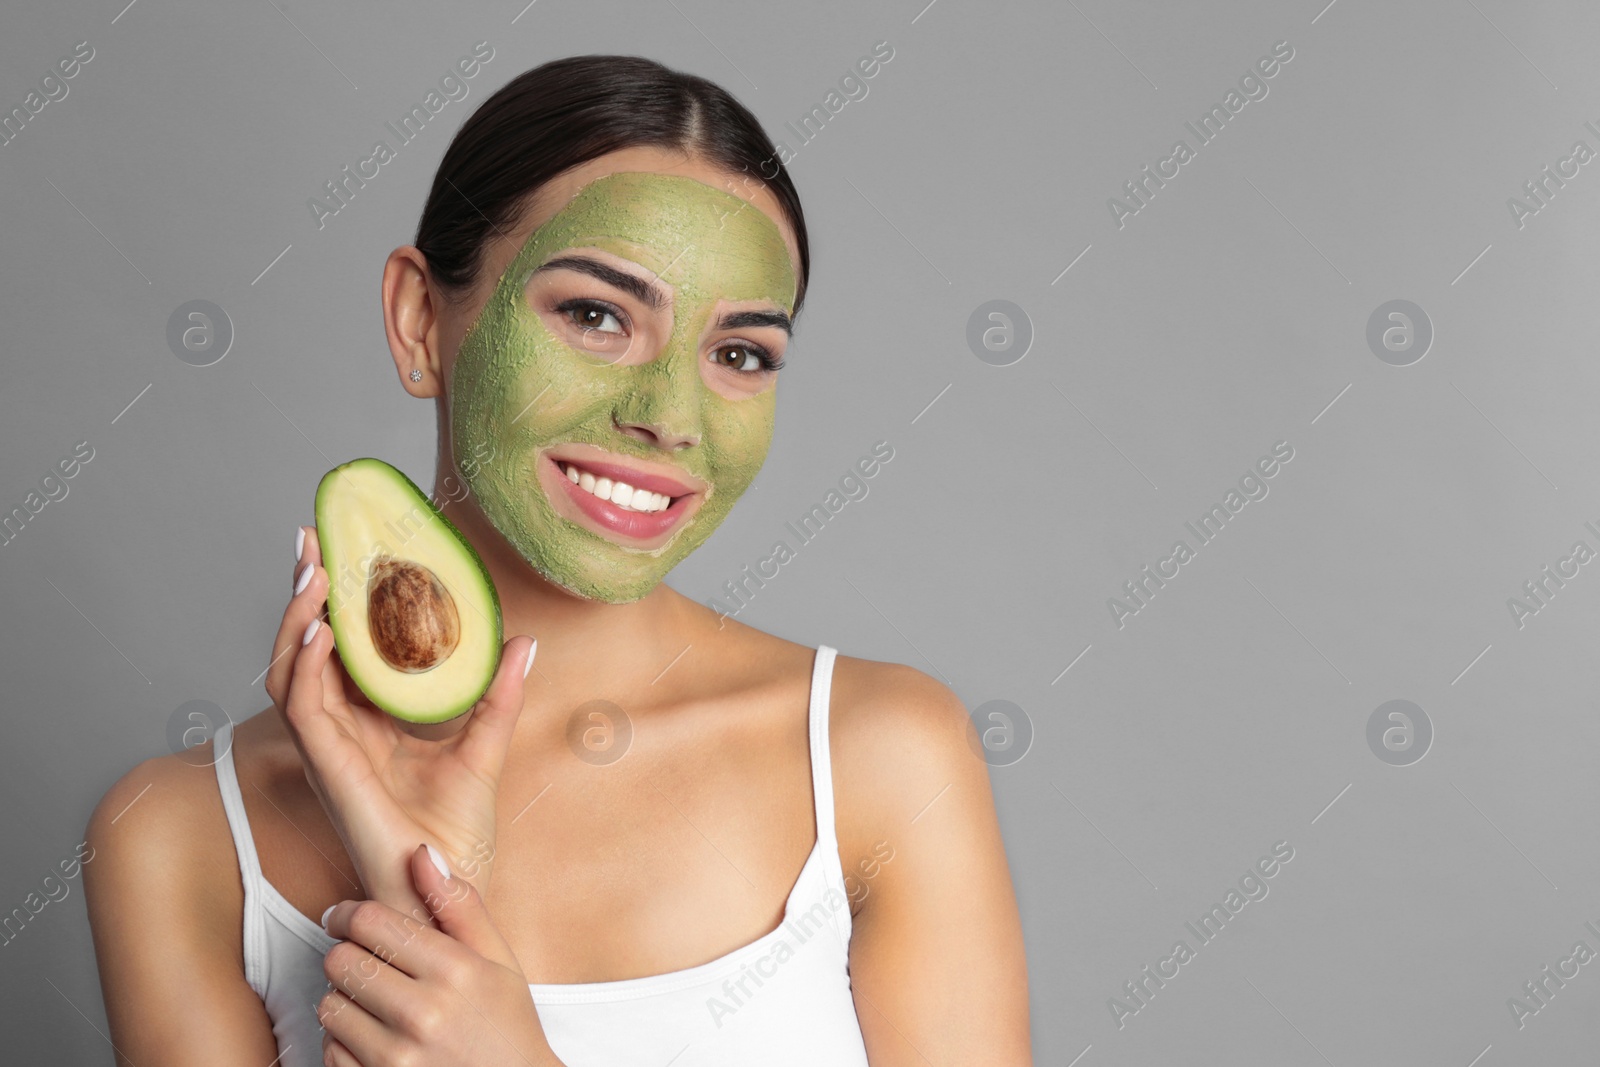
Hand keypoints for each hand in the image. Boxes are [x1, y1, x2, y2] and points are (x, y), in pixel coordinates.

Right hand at [267, 525, 535, 909]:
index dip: (338, 602)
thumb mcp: (485, 746)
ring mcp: (328, 747)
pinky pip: (302, 707)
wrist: (448, 885)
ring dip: (296, 619)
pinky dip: (306, 664)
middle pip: (307, 650)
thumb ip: (498, 695)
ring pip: (291, 671)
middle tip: (312, 539)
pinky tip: (320, 629)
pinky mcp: (327, 766)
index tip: (347, 550)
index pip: (344, 650)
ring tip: (313, 571)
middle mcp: (341, 730)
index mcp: (371, 722)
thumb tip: (524, 641)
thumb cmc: (457, 833)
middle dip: (304, 594)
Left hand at [317, 845, 560, 1066]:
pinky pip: (330, 1051)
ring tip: (373, 1002)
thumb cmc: (507, 1026)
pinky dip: (344, 1042)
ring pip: (329, 1005)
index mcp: (455, 971)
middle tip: (366, 961)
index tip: (348, 918)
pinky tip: (374, 1038)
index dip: (348, 913)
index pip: (370, 921)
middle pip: (340, 960)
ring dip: (343, 999)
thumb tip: (422, 851)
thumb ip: (460, 905)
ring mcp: (396, 1057)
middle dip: (346, 954)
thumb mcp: (500, 961)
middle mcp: (423, 1013)